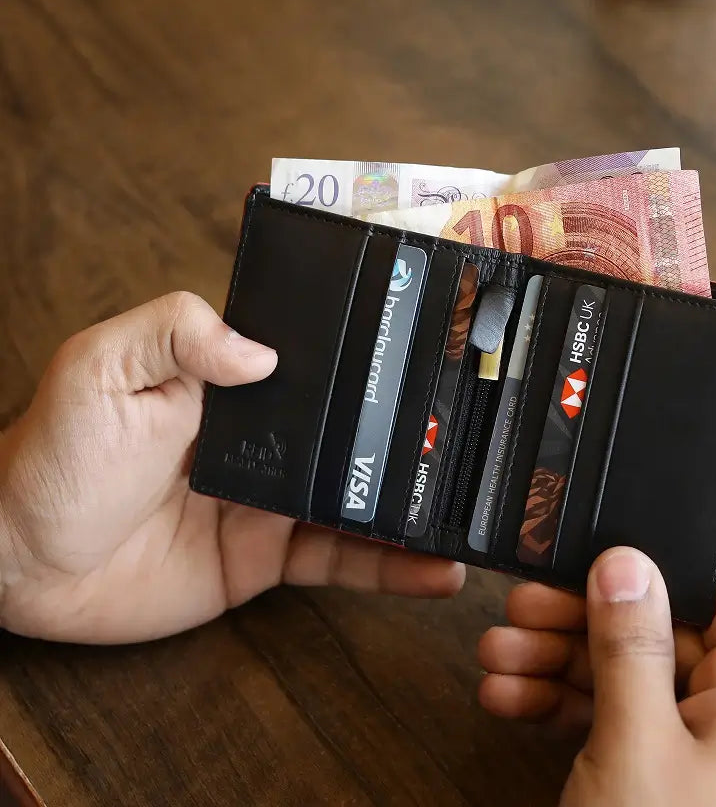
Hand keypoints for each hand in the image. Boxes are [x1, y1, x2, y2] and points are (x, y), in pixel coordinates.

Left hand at [0, 292, 463, 643]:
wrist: (23, 565)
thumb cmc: (54, 453)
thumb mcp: (103, 368)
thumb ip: (176, 333)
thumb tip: (262, 351)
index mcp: (235, 378)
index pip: (321, 357)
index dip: (375, 353)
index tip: (440, 350)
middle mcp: (268, 432)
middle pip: (355, 426)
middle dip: (416, 428)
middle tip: (481, 430)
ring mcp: (275, 496)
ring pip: (361, 494)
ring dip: (417, 501)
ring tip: (474, 503)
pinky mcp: (270, 556)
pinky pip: (341, 559)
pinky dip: (390, 567)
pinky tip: (435, 570)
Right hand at [479, 548, 715, 806]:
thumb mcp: (636, 739)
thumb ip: (633, 642)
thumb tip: (629, 562)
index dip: (667, 562)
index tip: (604, 548)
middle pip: (663, 634)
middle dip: (582, 620)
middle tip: (523, 607)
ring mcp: (703, 753)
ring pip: (630, 678)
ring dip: (559, 662)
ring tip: (497, 655)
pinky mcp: (668, 781)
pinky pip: (619, 721)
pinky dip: (566, 707)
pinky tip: (513, 698)